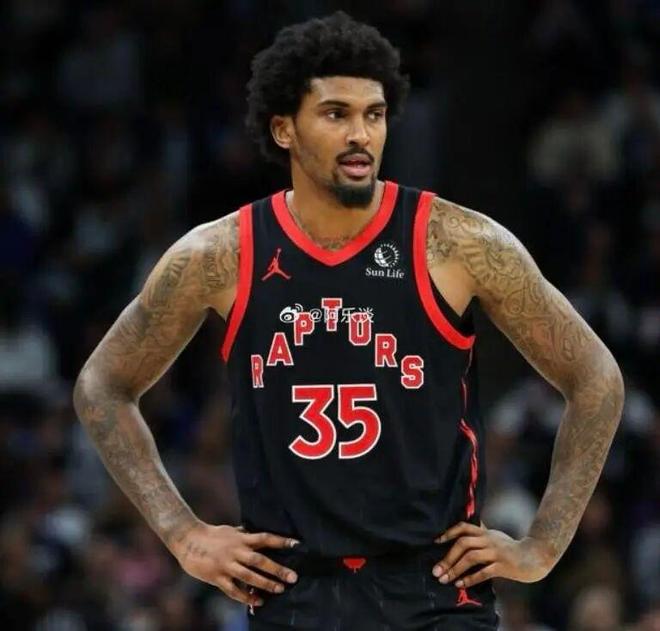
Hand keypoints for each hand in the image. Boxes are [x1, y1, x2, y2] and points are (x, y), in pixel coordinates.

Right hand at [172, 522, 299, 606]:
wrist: (187, 540)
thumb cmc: (211, 534)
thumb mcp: (231, 530)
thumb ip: (244, 534)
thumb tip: (256, 532)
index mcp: (241, 538)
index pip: (265, 538)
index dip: (281, 541)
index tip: (297, 544)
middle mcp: (236, 551)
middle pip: (260, 560)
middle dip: (277, 569)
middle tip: (293, 577)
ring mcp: (226, 565)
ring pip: (249, 576)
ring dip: (265, 584)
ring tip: (279, 589)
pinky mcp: (216, 577)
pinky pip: (233, 590)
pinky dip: (246, 597)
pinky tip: (257, 601)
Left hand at [432, 522, 553, 587]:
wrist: (534, 556)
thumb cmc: (511, 547)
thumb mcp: (494, 536)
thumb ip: (480, 534)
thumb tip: (463, 532)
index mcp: (485, 532)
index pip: (463, 527)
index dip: (449, 533)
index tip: (437, 542)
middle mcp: (489, 540)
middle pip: (463, 543)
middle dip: (447, 557)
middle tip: (437, 570)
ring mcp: (496, 552)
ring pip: (471, 557)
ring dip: (455, 569)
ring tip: (445, 579)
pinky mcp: (503, 566)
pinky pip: (484, 572)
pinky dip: (470, 578)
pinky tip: (461, 584)